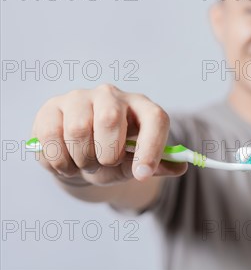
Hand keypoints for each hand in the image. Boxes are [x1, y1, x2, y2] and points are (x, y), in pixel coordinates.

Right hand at [31, 84, 186, 185]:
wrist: (79, 155)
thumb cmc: (112, 156)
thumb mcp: (135, 163)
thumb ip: (156, 166)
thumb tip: (179, 167)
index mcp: (141, 107)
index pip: (155, 119)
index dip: (151, 147)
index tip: (143, 174)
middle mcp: (112, 95)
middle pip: (110, 119)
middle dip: (106, 154)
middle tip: (103, 164)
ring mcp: (80, 97)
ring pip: (78, 130)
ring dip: (82, 160)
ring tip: (84, 164)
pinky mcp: (51, 107)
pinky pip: (51, 136)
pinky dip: (58, 160)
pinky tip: (66, 162)